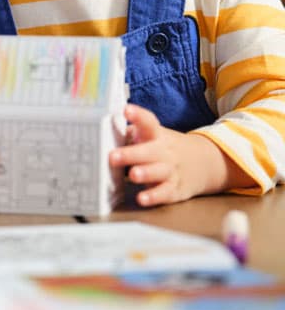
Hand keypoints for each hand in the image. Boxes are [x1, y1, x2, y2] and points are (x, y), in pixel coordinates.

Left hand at [108, 103, 241, 206]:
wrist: (203, 162)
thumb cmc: (165, 148)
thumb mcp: (153, 136)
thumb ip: (133, 134)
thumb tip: (105, 132)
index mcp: (158, 135)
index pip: (149, 122)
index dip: (138, 116)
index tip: (126, 110)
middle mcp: (165, 151)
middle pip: (150, 151)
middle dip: (131, 154)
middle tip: (113, 156)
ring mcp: (172, 170)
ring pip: (159, 172)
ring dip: (146, 173)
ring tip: (132, 175)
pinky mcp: (175, 189)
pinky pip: (164, 193)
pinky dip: (154, 197)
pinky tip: (142, 198)